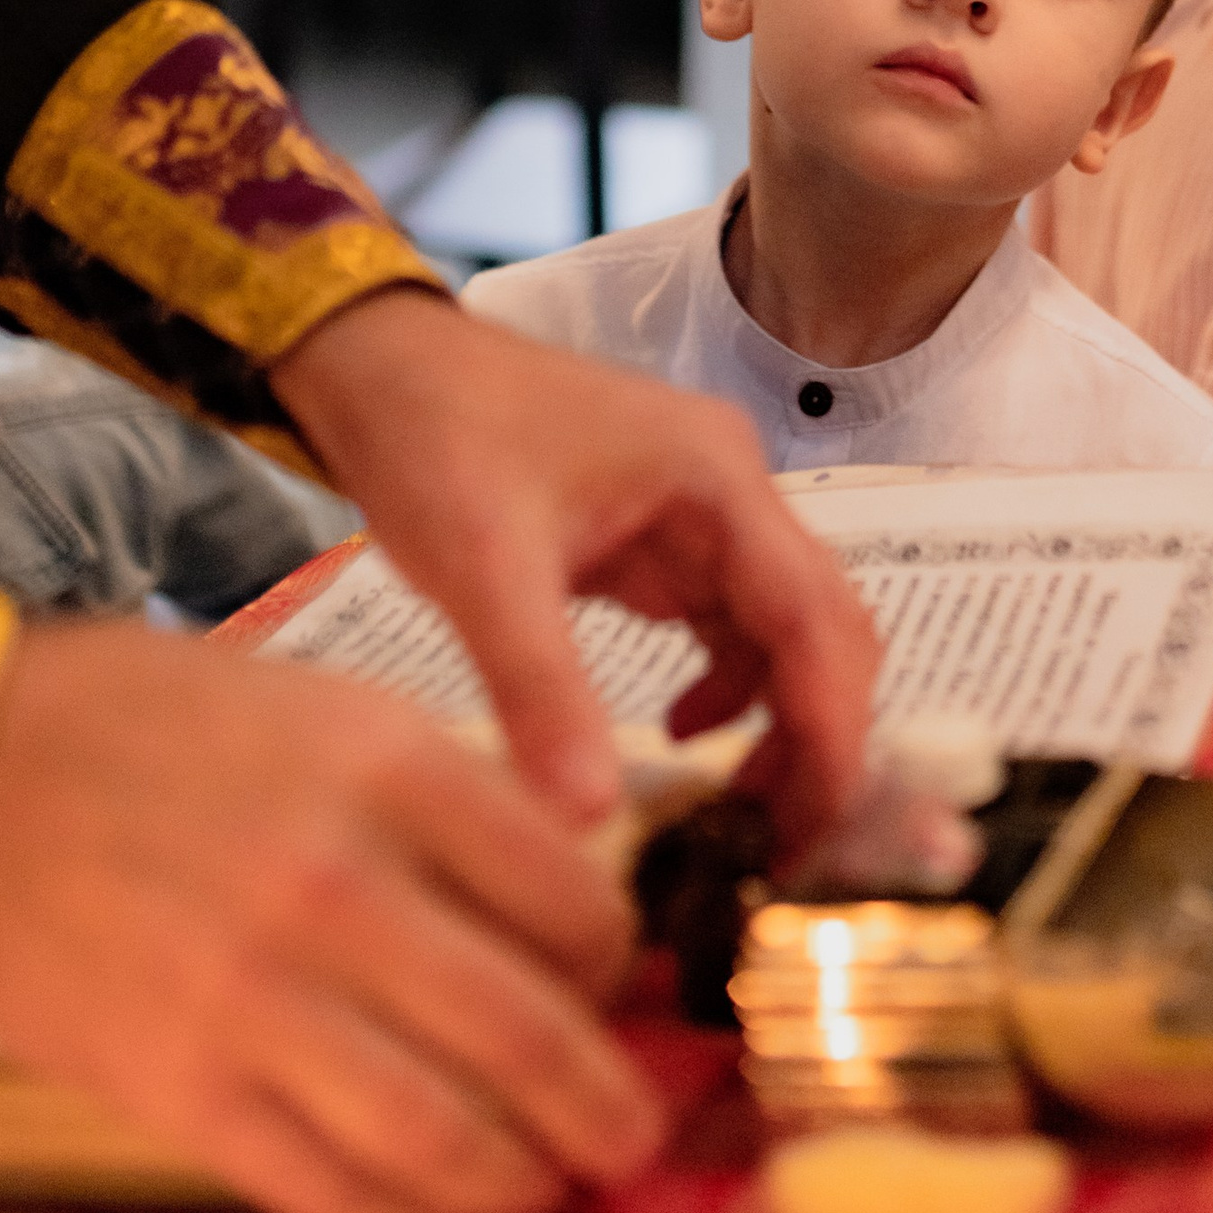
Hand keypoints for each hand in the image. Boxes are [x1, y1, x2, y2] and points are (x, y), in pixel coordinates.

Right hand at [0, 617, 658, 1212]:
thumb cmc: (164, 728)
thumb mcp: (337, 711)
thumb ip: (455, 800)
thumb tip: (571, 903)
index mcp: (391, 774)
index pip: (570, 899)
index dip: (618, 966)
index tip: (619, 990)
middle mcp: (336, 891)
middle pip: (526, 1037)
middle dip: (606, 1107)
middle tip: (634, 1136)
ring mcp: (253, 1004)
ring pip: (439, 1140)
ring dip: (521, 1183)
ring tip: (549, 1187)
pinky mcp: (178, 1094)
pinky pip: (326, 1194)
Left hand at [274, 291, 877, 848]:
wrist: (381, 365)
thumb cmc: (436, 439)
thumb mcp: (483, 567)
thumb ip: (541, 688)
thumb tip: (588, 821)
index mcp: (716, 478)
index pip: (815, 618)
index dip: (830, 730)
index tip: (813, 829)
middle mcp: (732, 491)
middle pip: (822, 627)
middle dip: (817, 738)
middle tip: (780, 847)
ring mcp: (703, 512)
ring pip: (784, 633)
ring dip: (779, 721)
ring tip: (737, 817)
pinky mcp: (665, 537)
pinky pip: (730, 627)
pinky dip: (728, 691)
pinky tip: (679, 735)